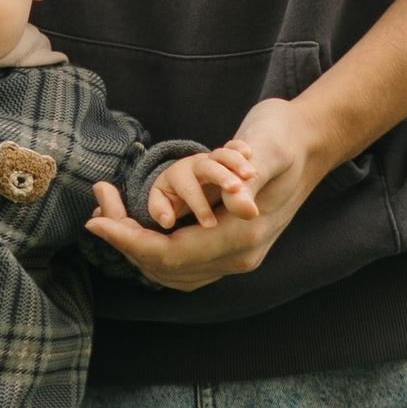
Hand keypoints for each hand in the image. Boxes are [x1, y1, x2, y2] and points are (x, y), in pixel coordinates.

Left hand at [83, 0, 406, 288]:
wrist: (311, 141)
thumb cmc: (285, 136)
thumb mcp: (268, 145)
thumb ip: (250, 174)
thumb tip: (238, 203)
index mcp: (244, 234)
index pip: (172, 253)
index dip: (129, 240)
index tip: (94, 220)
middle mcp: (240, 254)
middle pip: (165, 267)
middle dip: (124, 241)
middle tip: (95, 206)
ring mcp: (236, 255)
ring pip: (170, 271)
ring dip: (133, 246)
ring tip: (105, 212)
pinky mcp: (229, 247)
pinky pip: (179, 264)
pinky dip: (150, 249)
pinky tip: (132, 223)